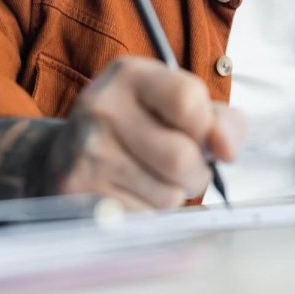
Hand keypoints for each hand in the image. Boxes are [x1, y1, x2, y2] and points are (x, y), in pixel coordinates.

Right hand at [41, 57, 243, 209]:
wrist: (67, 152)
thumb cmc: (140, 124)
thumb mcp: (179, 104)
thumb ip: (220, 120)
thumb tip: (227, 150)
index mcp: (131, 75)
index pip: (188, 101)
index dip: (208, 128)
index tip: (204, 136)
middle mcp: (102, 108)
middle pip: (180, 157)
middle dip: (197, 171)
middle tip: (186, 168)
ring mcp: (86, 152)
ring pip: (166, 194)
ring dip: (174, 194)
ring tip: (155, 178)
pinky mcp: (77, 194)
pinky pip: (143, 218)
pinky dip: (151, 213)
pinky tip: (133, 194)